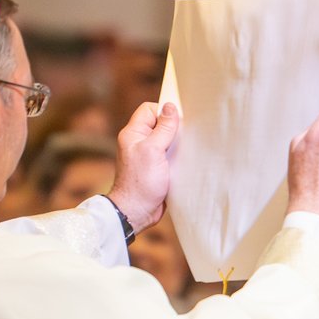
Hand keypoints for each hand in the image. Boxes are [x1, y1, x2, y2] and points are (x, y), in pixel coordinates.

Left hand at [110, 101, 178, 232]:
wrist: (137, 212)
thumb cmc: (141, 183)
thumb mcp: (153, 151)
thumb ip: (163, 128)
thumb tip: (171, 107)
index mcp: (133, 133)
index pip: (149, 109)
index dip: (163, 111)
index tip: (177, 121)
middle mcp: (139, 142)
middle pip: (159, 124)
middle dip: (173, 127)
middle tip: (184, 136)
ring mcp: (148, 155)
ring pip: (166, 140)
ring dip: (177, 143)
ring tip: (185, 150)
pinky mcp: (157, 168)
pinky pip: (169, 155)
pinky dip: (178, 156)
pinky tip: (185, 161)